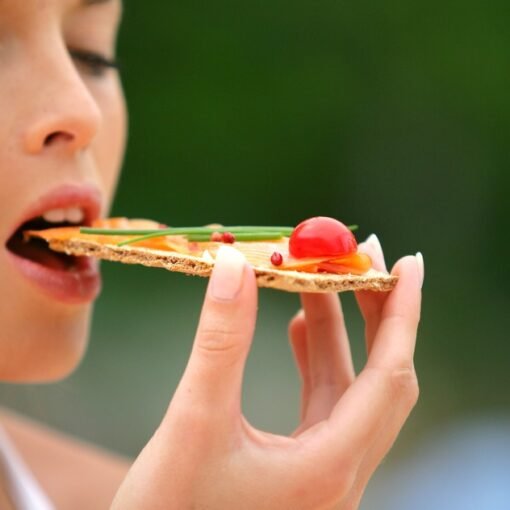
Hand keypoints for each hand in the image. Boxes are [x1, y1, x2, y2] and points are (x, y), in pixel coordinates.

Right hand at [112, 238, 422, 509]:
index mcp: (329, 467)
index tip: (407, 263)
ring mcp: (324, 473)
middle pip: (381, 379)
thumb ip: (220, 340)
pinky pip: (325, 405)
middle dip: (375, 314)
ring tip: (314, 283)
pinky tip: (297, 330)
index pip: (389, 374)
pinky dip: (317, 362)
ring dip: (336, 333)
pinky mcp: (302, 469)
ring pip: (349, 389)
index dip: (402, 313)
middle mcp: (339, 473)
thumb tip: (235, 266)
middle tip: (358, 262)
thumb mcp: (194, 420)